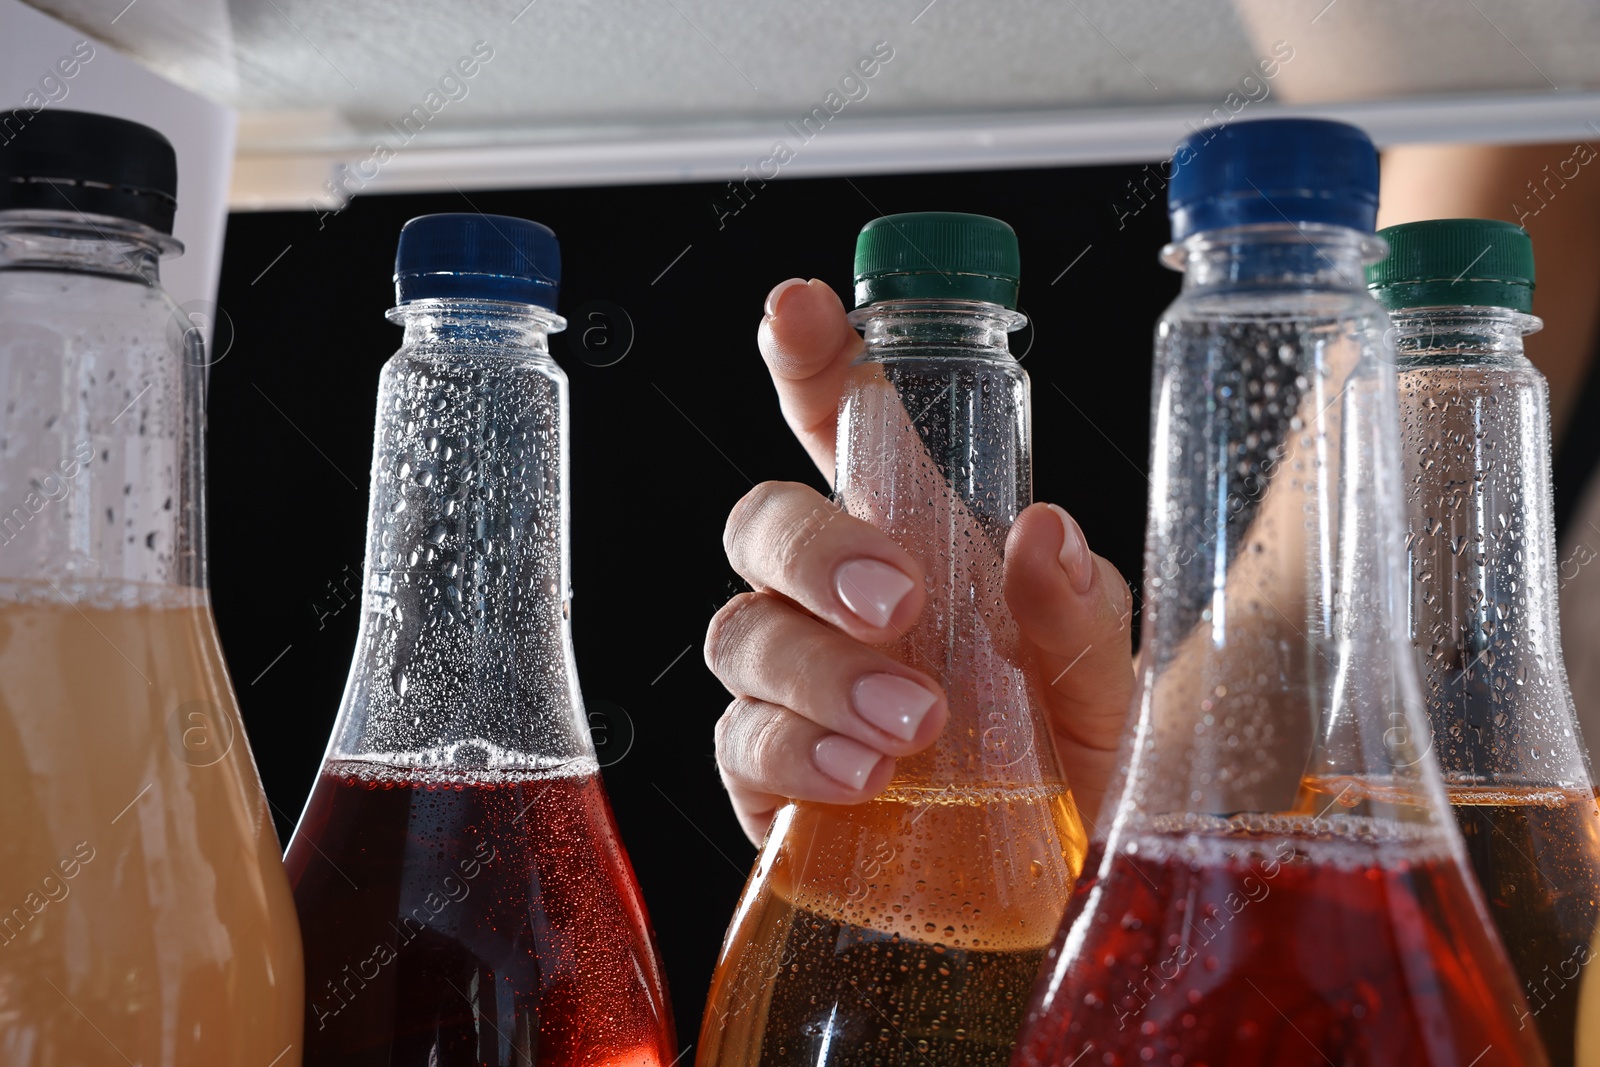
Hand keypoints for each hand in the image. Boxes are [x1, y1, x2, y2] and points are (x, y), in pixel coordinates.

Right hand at [706, 278, 1135, 843]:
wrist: (1065, 910)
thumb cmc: (1090, 781)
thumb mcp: (1115, 694)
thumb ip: (1081, 618)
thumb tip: (1041, 535)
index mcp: (930, 553)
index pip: (847, 435)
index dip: (812, 365)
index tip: (796, 308)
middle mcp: (849, 611)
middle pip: (765, 524)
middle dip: (815, 549)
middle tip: (900, 602)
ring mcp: (801, 696)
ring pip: (743, 633)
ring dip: (818, 666)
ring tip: (912, 725)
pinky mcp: (773, 786)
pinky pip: (739, 742)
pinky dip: (791, 751)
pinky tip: (859, 779)